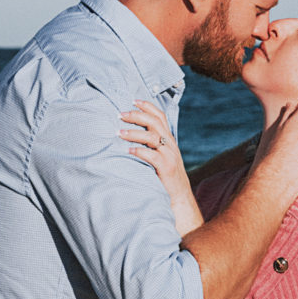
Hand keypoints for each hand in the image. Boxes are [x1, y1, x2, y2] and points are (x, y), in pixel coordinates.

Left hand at [119, 100, 203, 235]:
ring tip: (118, 133)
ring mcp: (170, 156)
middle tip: (119, 115)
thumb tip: (128, 133)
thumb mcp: (160, 157)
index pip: (160, 116)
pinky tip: (128, 151)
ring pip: (153, 137)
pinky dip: (139, 151)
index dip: (147, 106)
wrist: (179, 198)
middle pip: (155, 122)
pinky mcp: (167, 168)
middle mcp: (170, 145)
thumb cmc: (164, 177)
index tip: (132, 100)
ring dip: (134, 133)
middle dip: (136, 116)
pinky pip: (152, 156)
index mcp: (169, 140)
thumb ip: (150, 145)